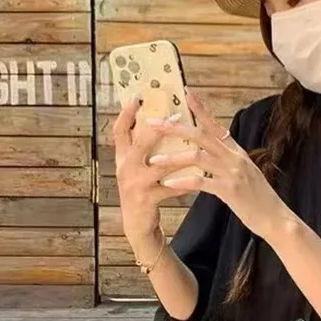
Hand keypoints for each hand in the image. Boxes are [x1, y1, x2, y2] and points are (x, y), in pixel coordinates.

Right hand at [112, 94, 204, 251]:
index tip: (136, 95)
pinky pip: (171, 187)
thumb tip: (162, 122)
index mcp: (123, 157)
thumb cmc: (144, 191)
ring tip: (196, 146)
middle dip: (160, 128)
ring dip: (180, 154)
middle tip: (177, 116)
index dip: (126, 113)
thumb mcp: (139, 169)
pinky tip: (200, 178)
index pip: (120, 130)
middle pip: (140, 141)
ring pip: (161, 164)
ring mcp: (135, 183)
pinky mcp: (147, 199)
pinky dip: (186, 182)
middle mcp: (125, 167)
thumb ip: (145, 149)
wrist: (137, 225)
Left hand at [147, 91, 290, 241]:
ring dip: (173, 158)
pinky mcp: (230, 190)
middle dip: (174, 128)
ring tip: (153, 160)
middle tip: (152, 123)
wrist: (277, 218)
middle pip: (201, 135)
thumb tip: (212, 152)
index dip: (200, 109)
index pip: (215, 125)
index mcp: (237, 151)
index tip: (185, 93)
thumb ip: (228, 160)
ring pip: (197, 157)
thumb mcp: (245, 173)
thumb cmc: (258, 198)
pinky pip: (202, 182)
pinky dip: (183, 182)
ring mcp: (233, 172)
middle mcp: (235, 157)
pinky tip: (168, 184)